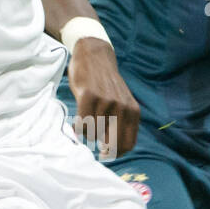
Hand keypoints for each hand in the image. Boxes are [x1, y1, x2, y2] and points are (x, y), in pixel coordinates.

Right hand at [67, 37, 138, 157]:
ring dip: (87, 134)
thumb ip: (121, 122)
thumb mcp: (122, 102)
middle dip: (102, 150)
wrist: (95, 54)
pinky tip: (77, 122)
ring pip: (93, 135)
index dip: (116, 154)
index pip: (128, 144)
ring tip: (85, 124)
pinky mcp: (88, 95)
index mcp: (132, 111)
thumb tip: (111, 150)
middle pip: (113, 144)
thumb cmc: (106, 83)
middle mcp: (121, 107)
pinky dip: (78, 127)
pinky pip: (82, 124)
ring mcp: (106, 101)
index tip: (106, 153)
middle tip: (94, 145)